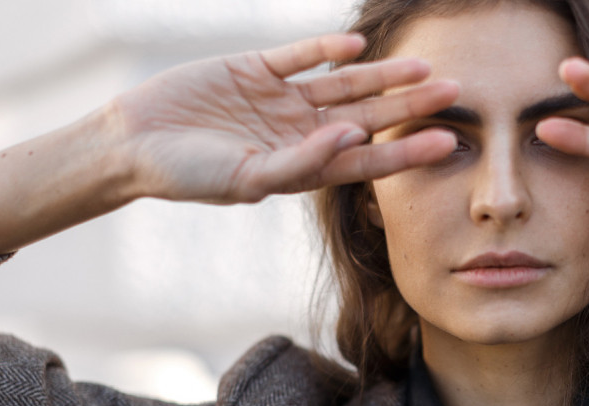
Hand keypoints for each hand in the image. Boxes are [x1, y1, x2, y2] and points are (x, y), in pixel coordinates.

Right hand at [109, 33, 458, 202]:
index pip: (367, 159)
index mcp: (303, 166)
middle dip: (409, 106)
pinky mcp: (254, 69)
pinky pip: (299, 56)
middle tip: (456, 92)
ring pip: (342, 84)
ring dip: (381, 74)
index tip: (449, 142)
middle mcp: (299, 132)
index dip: (408, 151)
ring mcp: (279, 100)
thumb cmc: (187, 175)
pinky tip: (357, 44)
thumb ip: (300, 162)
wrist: (132, 145)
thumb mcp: (246, 178)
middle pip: (367, 116)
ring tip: (423, 65)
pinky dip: (325, 49)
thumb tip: (352, 136)